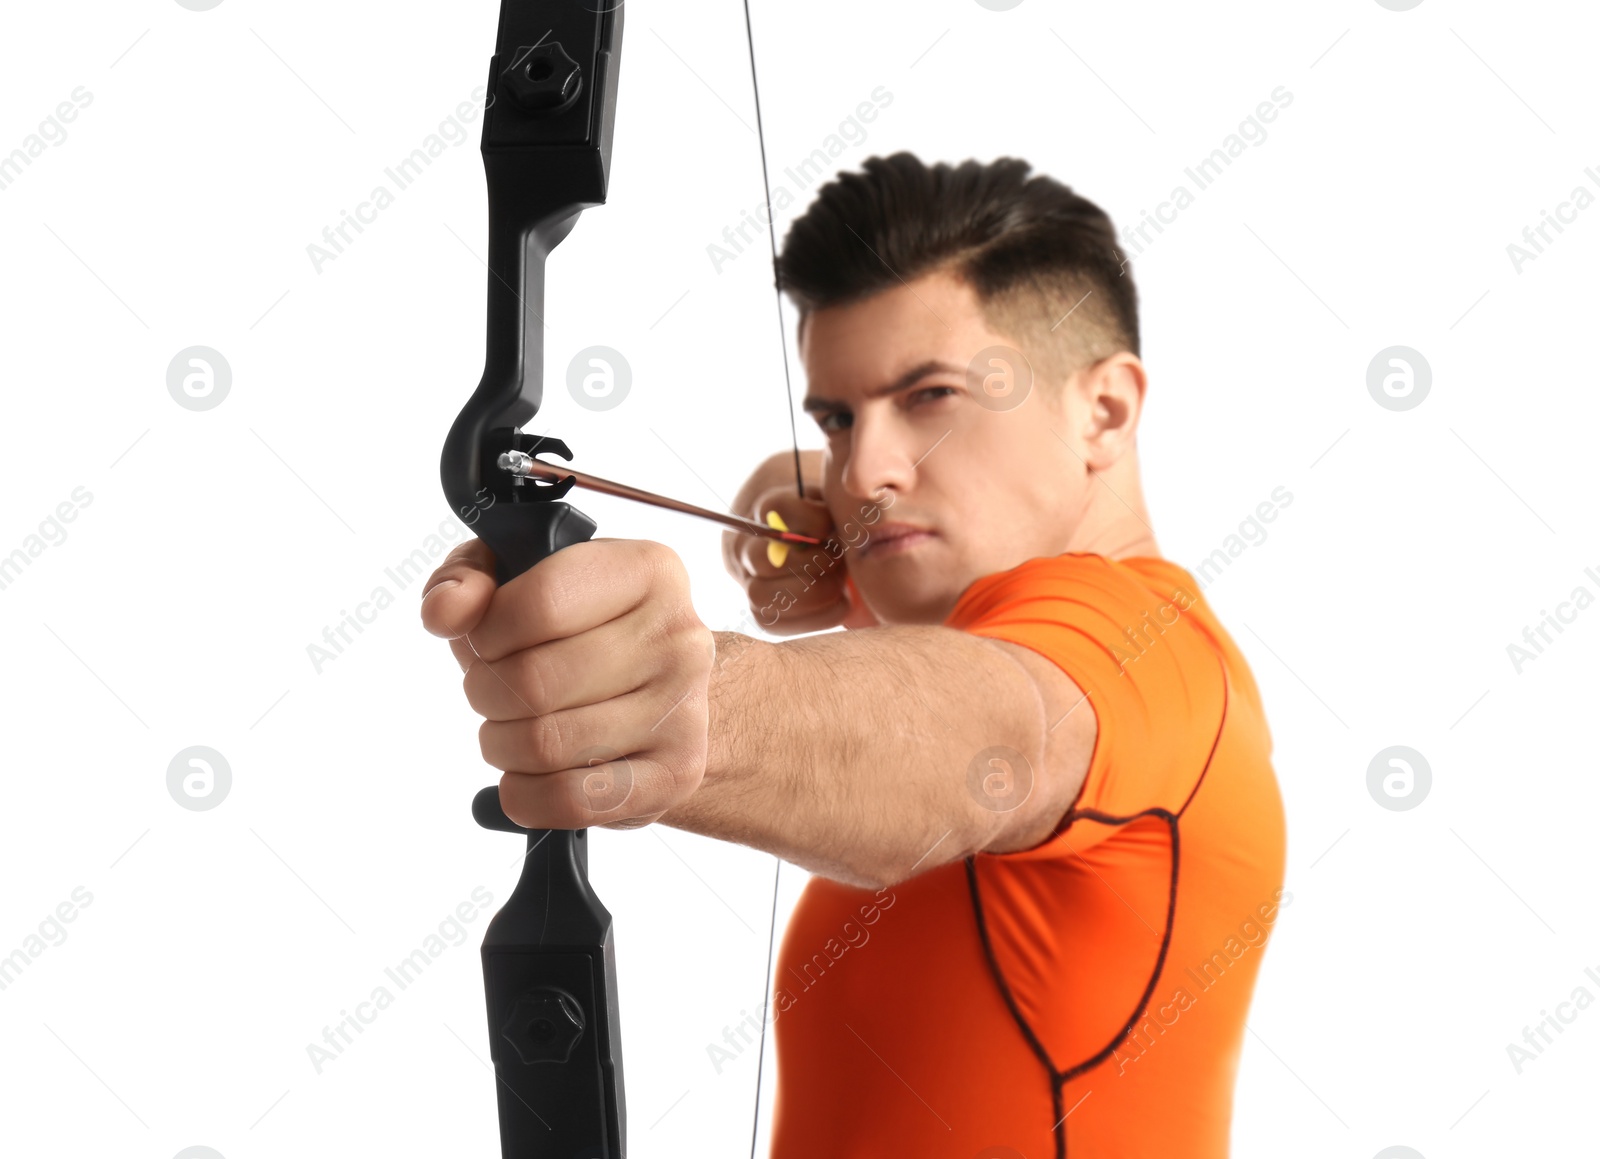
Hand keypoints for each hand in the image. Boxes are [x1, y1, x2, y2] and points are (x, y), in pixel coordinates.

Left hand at [420, 537, 713, 830]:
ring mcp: (683, 710)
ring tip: (511, 730)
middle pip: (535, 682)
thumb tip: (445, 612)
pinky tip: (527, 776)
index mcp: (648, 571)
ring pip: (545, 744)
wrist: (663, 692)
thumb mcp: (521, 578)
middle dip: (486, 694)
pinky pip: (572, 799)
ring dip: (502, 745)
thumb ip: (467, 577)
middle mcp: (678, 638)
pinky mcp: (675, 774)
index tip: (487, 642)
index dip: (487, 633)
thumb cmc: (582, 631)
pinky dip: (526, 796)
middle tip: (492, 692)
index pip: (540, 603)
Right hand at [722, 450, 877, 635]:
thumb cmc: (834, 522)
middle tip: (839, 561)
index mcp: (767, 510)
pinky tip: (841, 601)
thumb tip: (870, 506)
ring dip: (812, 593)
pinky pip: (778, 623)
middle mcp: (747, 547)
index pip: (776, 510)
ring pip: (762, 596)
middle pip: (764, 559)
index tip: (833, 528)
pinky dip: (816, 616)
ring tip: (840, 583)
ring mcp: (750, 582)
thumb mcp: (838, 503)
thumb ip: (843, 504)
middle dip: (811, 563)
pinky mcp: (763, 614)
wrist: (811, 545)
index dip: (811, 522)